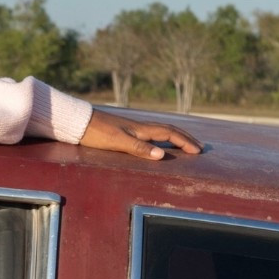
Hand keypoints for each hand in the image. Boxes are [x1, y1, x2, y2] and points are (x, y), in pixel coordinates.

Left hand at [79, 111, 202, 162]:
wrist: (79, 123)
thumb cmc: (96, 134)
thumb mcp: (118, 142)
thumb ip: (139, 148)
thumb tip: (161, 155)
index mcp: (141, 130)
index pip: (170, 134)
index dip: (185, 142)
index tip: (198, 151)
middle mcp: (140, 127)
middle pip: (169, 131)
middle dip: (185, 138)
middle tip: (199, 147)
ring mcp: (133, 129)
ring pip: (161, 131)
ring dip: (175, 137)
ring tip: (185, 144)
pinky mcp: (125, 131)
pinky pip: (151, 134)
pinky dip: (161, 138)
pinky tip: (159, 143)